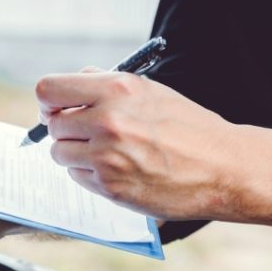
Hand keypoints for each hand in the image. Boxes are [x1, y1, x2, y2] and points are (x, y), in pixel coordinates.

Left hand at [36, 71, 258, 221]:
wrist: (222, 167)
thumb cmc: (188, 127)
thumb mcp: (149, 91)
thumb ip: (107, 84)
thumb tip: (73, 83)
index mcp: (116, 89)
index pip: (48, 90)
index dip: (50, 102)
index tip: (58, 109)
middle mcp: (107, 121)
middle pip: (53, 125)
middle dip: (66, 130)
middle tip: (88, 135)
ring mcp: (107, 156)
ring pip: (60, 154)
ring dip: (75, 155)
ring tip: (107, 153)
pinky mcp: (110, 187)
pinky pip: (78, 177)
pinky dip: (90, 175)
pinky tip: (118, 170)